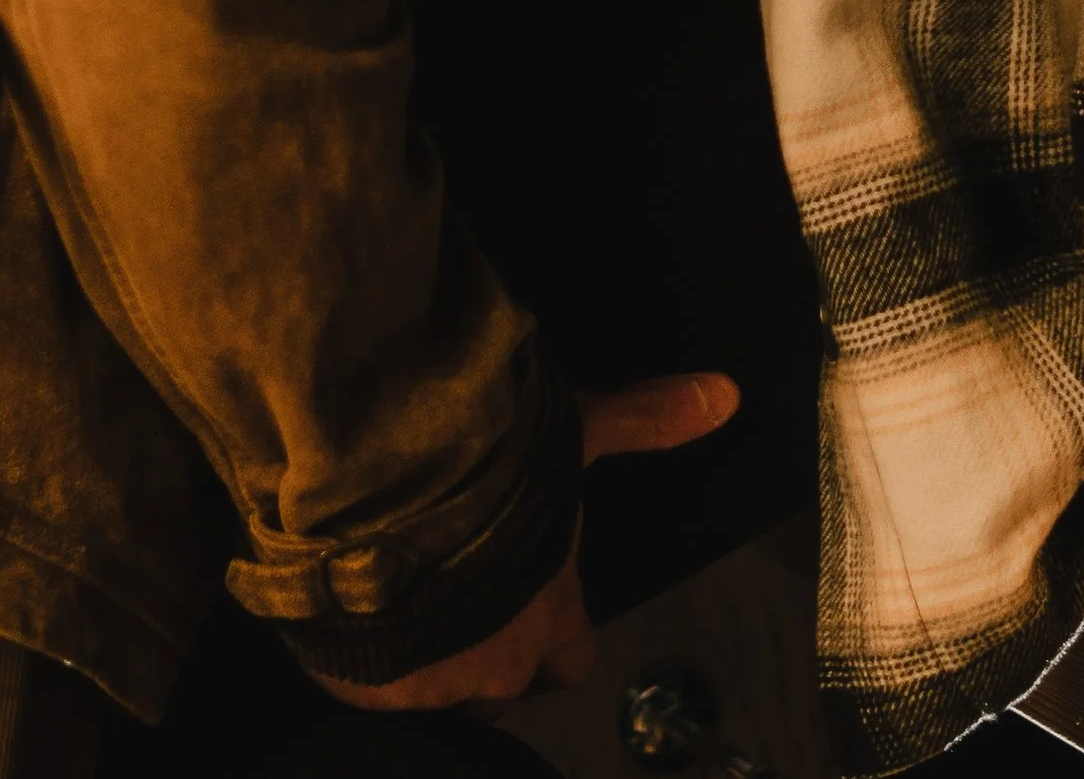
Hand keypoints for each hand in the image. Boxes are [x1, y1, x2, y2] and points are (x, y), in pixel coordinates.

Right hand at [311, 369, 739, 716]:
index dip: (557, 634)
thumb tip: (727, 393)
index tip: (537, 606)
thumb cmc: (494, 464)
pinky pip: (370, 686)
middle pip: (502, 684)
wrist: (385, 487)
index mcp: (552, 615)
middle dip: (488, 651)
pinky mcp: (365, 685)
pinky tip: (355, 600)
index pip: (572, 659)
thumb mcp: (576, 429)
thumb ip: (645, 420)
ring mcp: (429, 684)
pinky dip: (366, 653)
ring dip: (427, 653)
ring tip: (403, 592)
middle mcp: (496, 666)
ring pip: (436, 688)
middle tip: (463, 595)